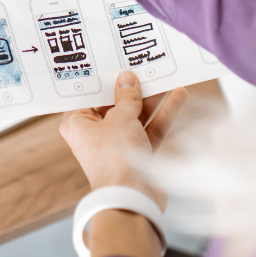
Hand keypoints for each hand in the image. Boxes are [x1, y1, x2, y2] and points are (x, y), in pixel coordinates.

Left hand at [60, 72, 187, 208]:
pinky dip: (162, 115)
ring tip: (166, 75)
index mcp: (77, 123)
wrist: (132, 198)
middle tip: (143, 63)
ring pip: (135, 115)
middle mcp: (94, 133)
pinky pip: (149, 129)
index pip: (88, 94)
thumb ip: (127, 97)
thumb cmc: (115, 158)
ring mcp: (117, 144)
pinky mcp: (137, 154)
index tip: (112, 58)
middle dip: (131, 86)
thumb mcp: (120, 118)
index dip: (101, 77)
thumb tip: (127, 78)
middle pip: (114, 104)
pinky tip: (178, 96)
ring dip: (151, 98)